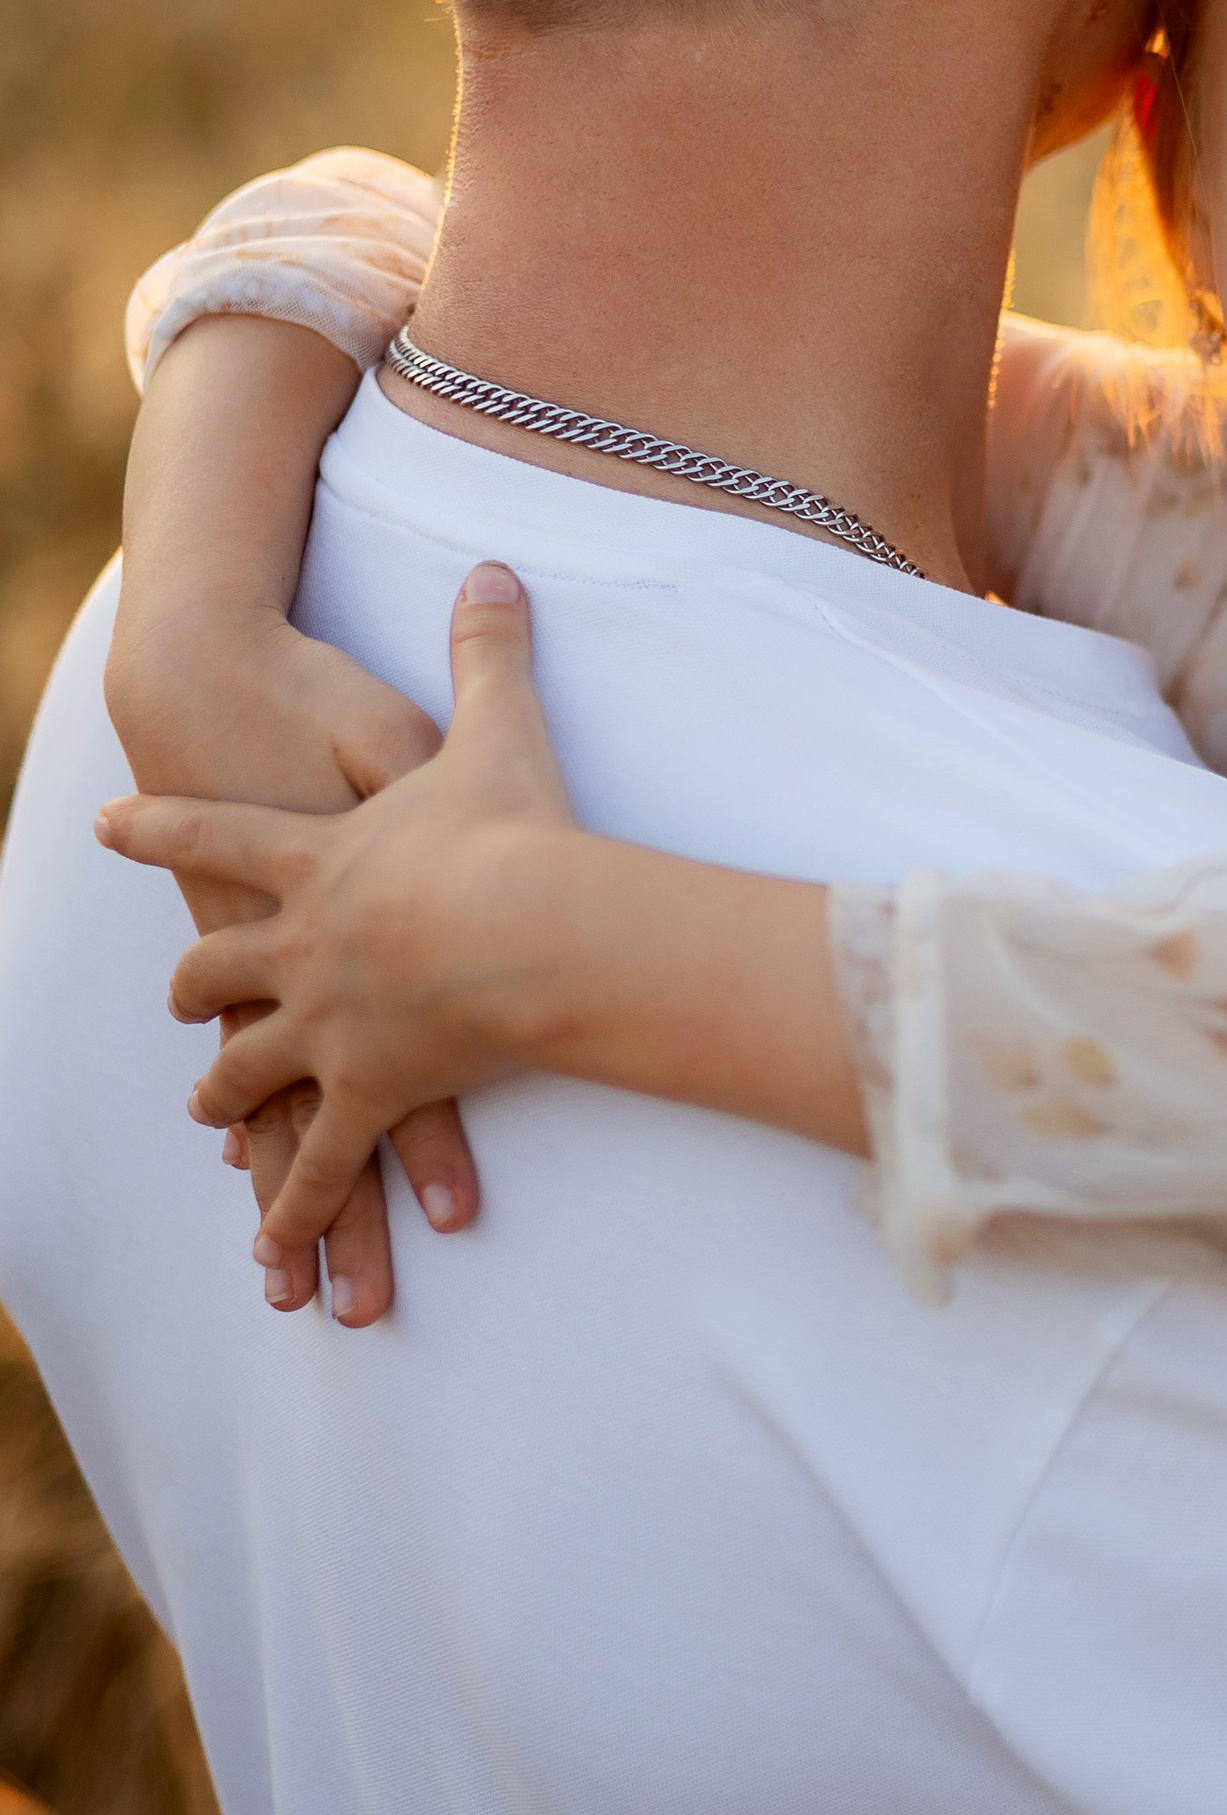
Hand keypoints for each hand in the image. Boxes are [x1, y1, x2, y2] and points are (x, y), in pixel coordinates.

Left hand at [99, 567, 571, 1316]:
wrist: (528, 923)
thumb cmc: (511, 831)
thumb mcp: (494, 729)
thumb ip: (487, 650)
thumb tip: (494, 568)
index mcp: (312, 858)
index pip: (211, 832)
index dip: (158, 824)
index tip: (109, 823)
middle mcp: (297, 943)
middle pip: (216, 965)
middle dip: (195, 987)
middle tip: (177, 1001)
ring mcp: (324, 1022)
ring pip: (247, 1067)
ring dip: (227, 1098)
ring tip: (208, 1119)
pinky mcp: (365, 1089)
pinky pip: (321, 1158)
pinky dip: (296, 1206)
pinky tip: (274, 1246)